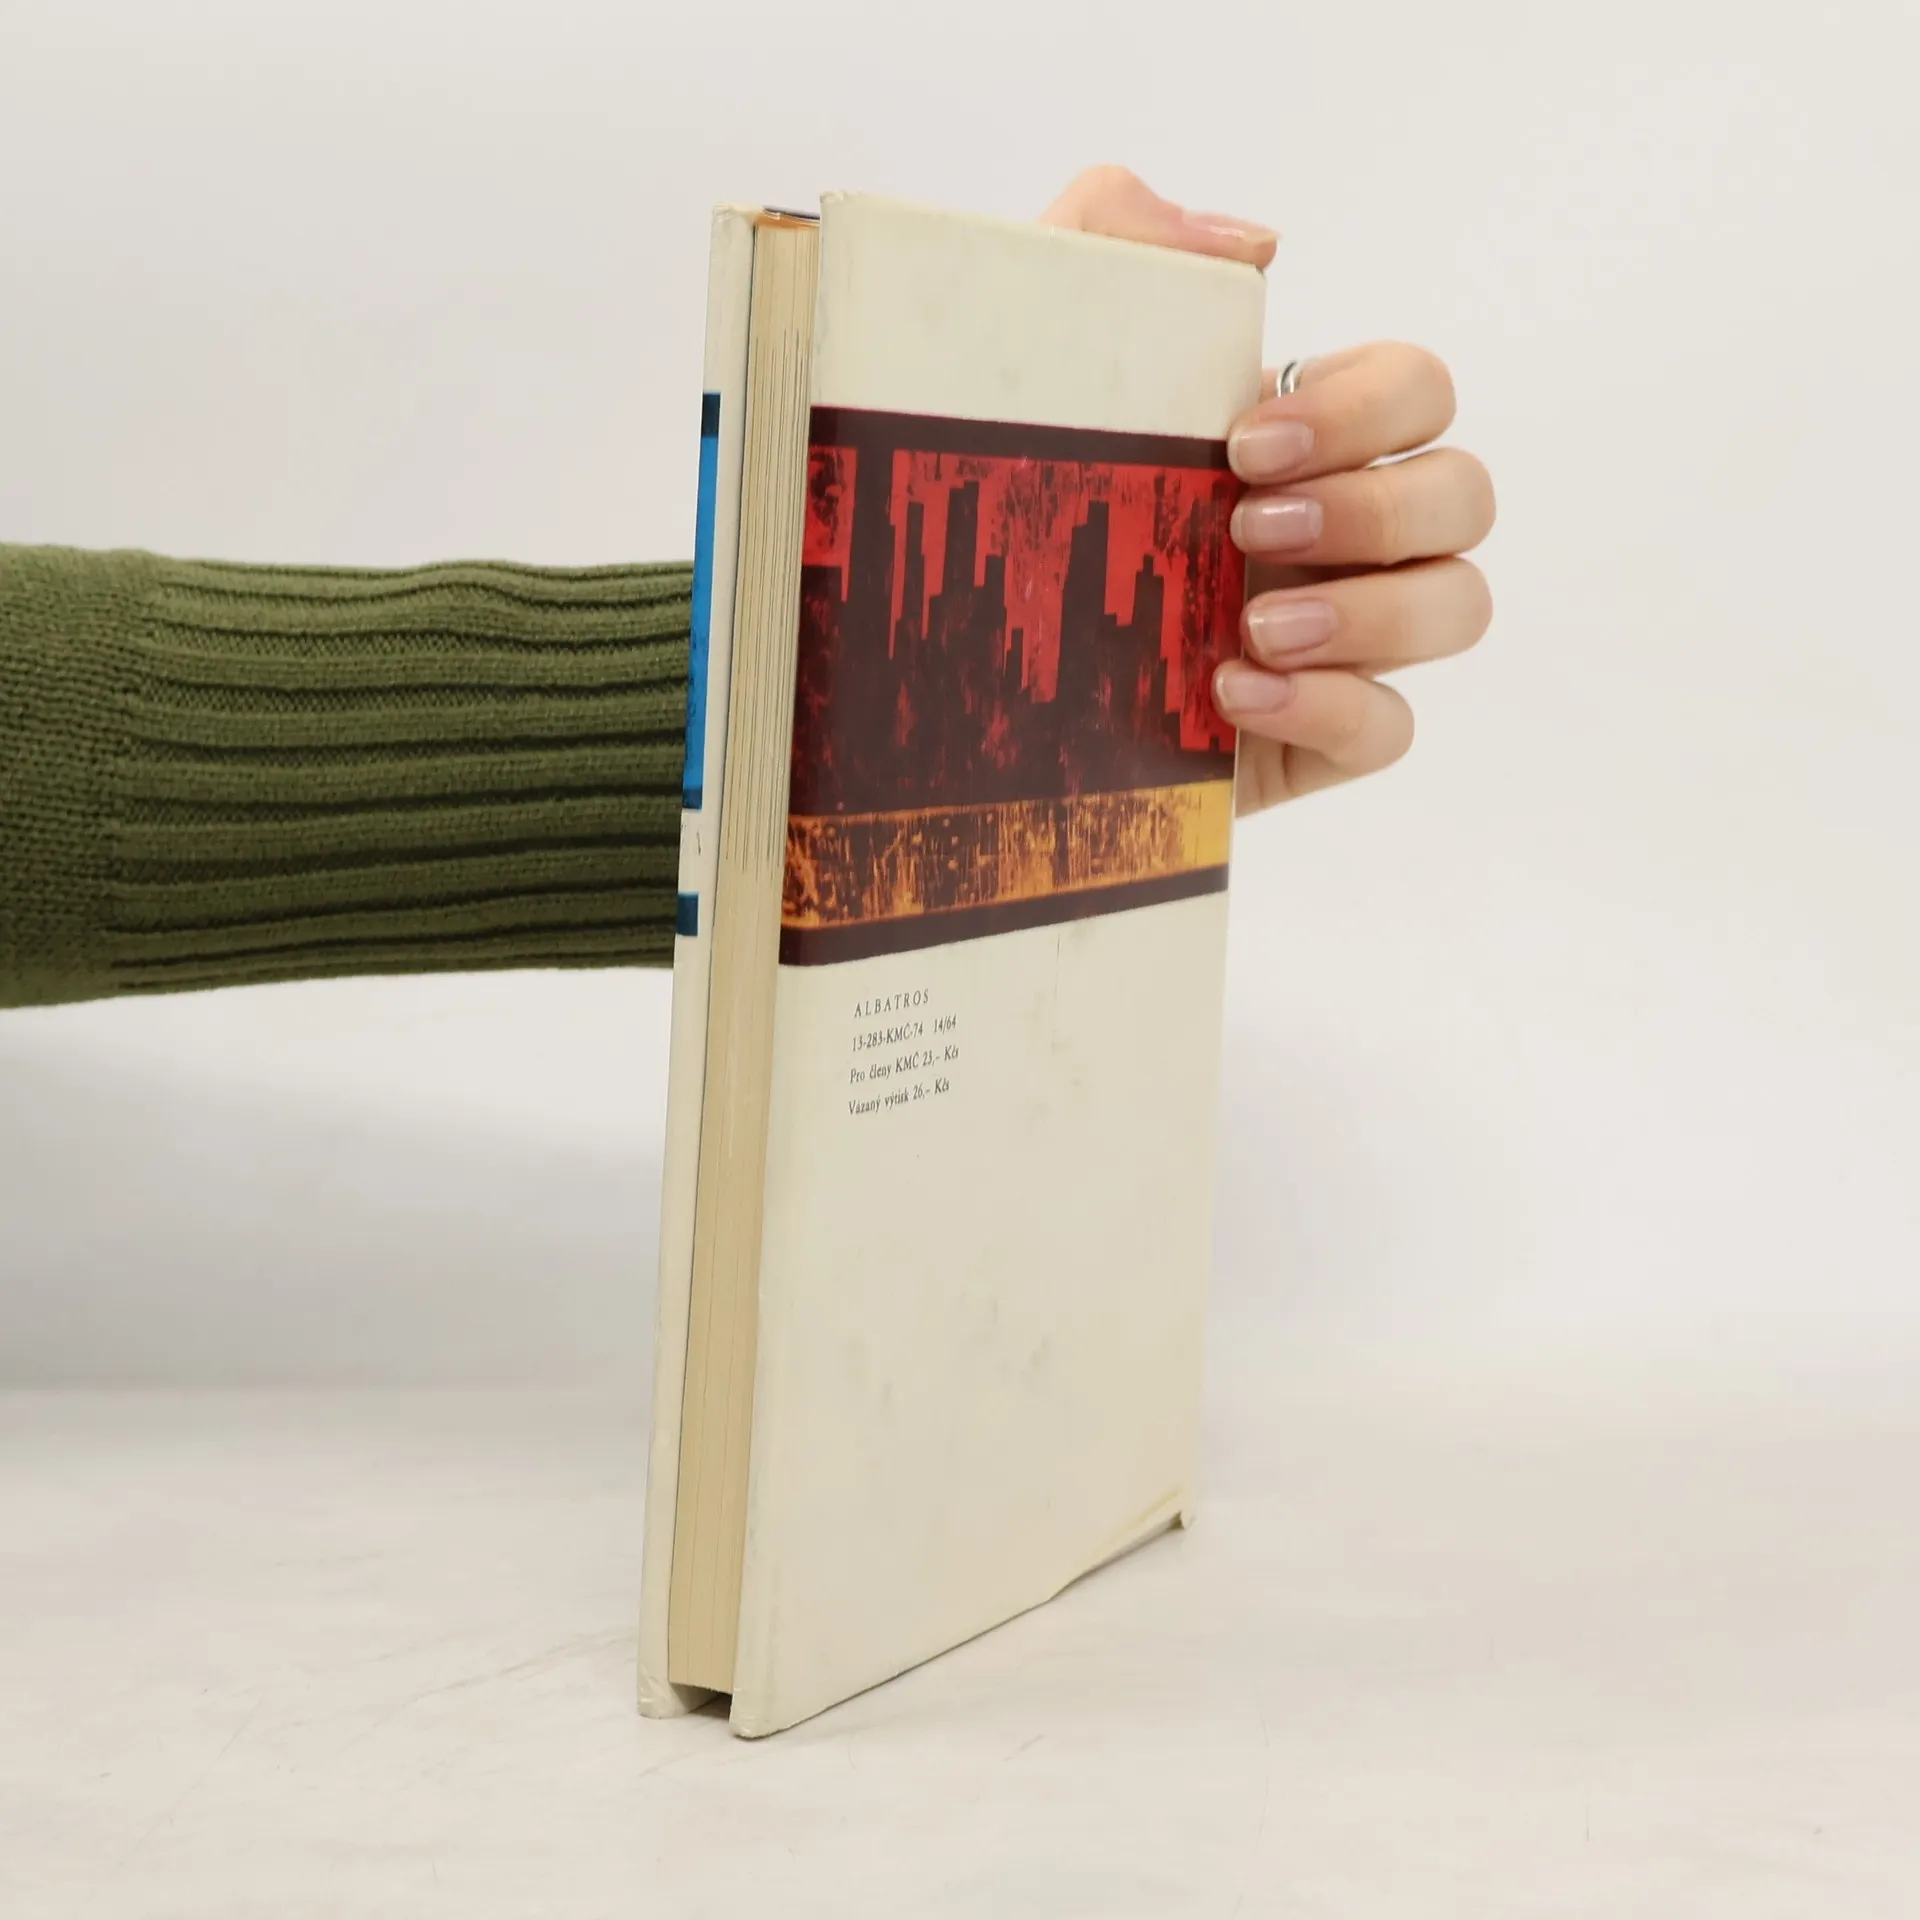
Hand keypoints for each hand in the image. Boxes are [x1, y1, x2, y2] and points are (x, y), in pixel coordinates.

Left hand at [1040, 168, 1494, 813]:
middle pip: (1462, 497)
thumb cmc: (982, 498)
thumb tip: (1256, 245)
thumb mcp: (1012, 351)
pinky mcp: (1303, 741)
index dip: (1366, 408)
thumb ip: (1112, 243)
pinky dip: (1333, 708)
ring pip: (1458, 607)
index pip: (1417, 392)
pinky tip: (1232, 695)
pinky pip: (1389, 728)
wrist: (930, 664)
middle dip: (1376, 507)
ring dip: (1377, 613)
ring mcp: (1330, 642)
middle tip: (1246, 526)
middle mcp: (1329, 536)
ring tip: (1253, 625)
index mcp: (1289, 441)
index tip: (1243, 442)